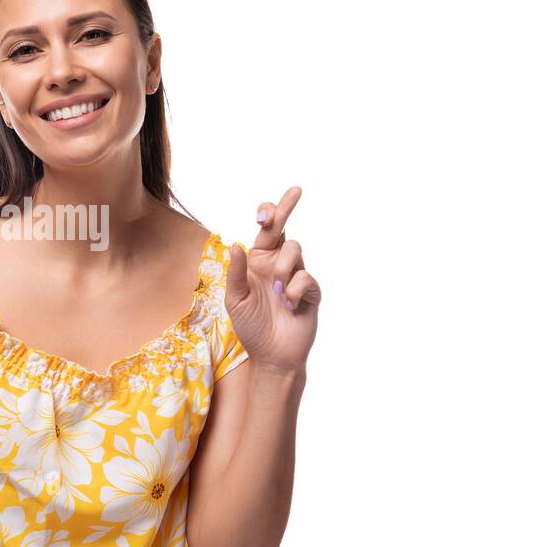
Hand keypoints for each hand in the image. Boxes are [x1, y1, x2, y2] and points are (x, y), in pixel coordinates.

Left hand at [225, 186, 320, 373]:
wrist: (271, 356)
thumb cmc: (251, 326)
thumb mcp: (235, 300)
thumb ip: (235, 273)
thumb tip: (236, 244)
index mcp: (258, 262)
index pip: (266, 230)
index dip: (268, 214)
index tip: (263, 213)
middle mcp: (278, 264)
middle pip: (285, 229)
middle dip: (287, 207)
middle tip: (295, 190)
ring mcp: (296, 276)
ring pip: (294, 250)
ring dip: (282, 268)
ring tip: (275, 292)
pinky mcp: (310, 292)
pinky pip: (305, 278)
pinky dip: (293, 291)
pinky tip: (288, 307)